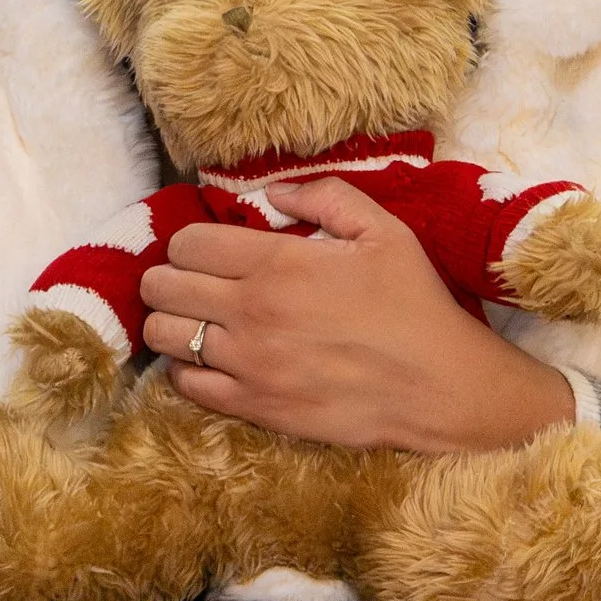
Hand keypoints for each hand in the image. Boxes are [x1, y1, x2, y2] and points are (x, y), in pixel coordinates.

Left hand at [140, 174, 576, 455]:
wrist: (439, 387)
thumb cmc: (414, 304)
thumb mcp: (384, 232)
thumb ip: (326, 196)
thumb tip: (275, 193)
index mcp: (278, 265)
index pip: (186, 243)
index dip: (190, 242)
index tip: (207, 250)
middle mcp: (251, 313)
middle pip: (161, 287)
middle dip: (169, 278)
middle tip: (193, 283)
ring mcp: (248, 365)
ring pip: (162, 336)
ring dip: (172, 322)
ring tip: (198, 320)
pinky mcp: (255, 407)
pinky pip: (186, 386)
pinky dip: (188, 369)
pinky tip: (213, 360)